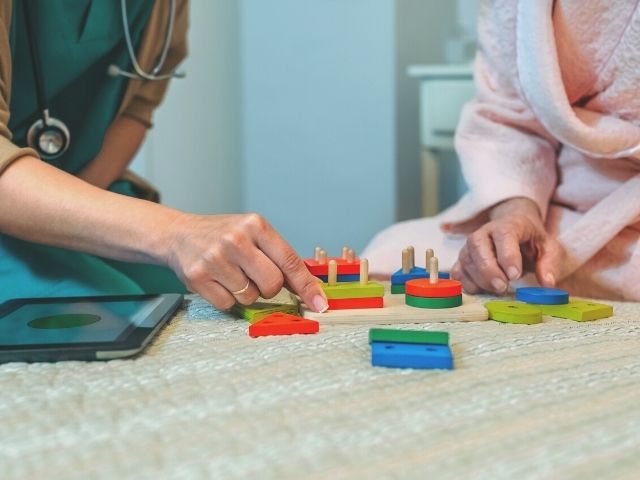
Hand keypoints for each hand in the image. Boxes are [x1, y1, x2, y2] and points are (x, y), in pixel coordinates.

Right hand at [164, 213, 327, 311]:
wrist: (179, 234)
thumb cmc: (223, 236)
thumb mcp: (254, 235)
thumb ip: (280, 257)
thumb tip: (310, 288)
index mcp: (256, 225)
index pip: (289, 261)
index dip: (307, 286)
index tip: (320, 303)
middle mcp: (235, 239)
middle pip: (272, 284)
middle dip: (269, 287)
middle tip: (255, 275)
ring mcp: (215, 258)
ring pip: (250, 297)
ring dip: (245, 292)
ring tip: (232, 273)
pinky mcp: (198, 277)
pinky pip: (227, 304)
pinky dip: (226, 298)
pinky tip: (218, 280)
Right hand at [450, 198, 562, 293]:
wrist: (513, 229)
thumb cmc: (530, 240)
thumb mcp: (548, 248)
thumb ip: (549, 264)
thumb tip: (548, 284)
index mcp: (508, 225)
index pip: (504, 235)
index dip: (507, 256)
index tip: (515, 275)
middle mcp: (484, 233)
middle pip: (477, 246)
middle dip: (489, 270)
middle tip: (503, 287)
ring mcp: (469, 246)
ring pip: (466, 261)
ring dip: (480, 279)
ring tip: (498, 289)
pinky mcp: (462, 260)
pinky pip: (457, 272)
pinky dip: (467, 284)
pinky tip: (482, 289)